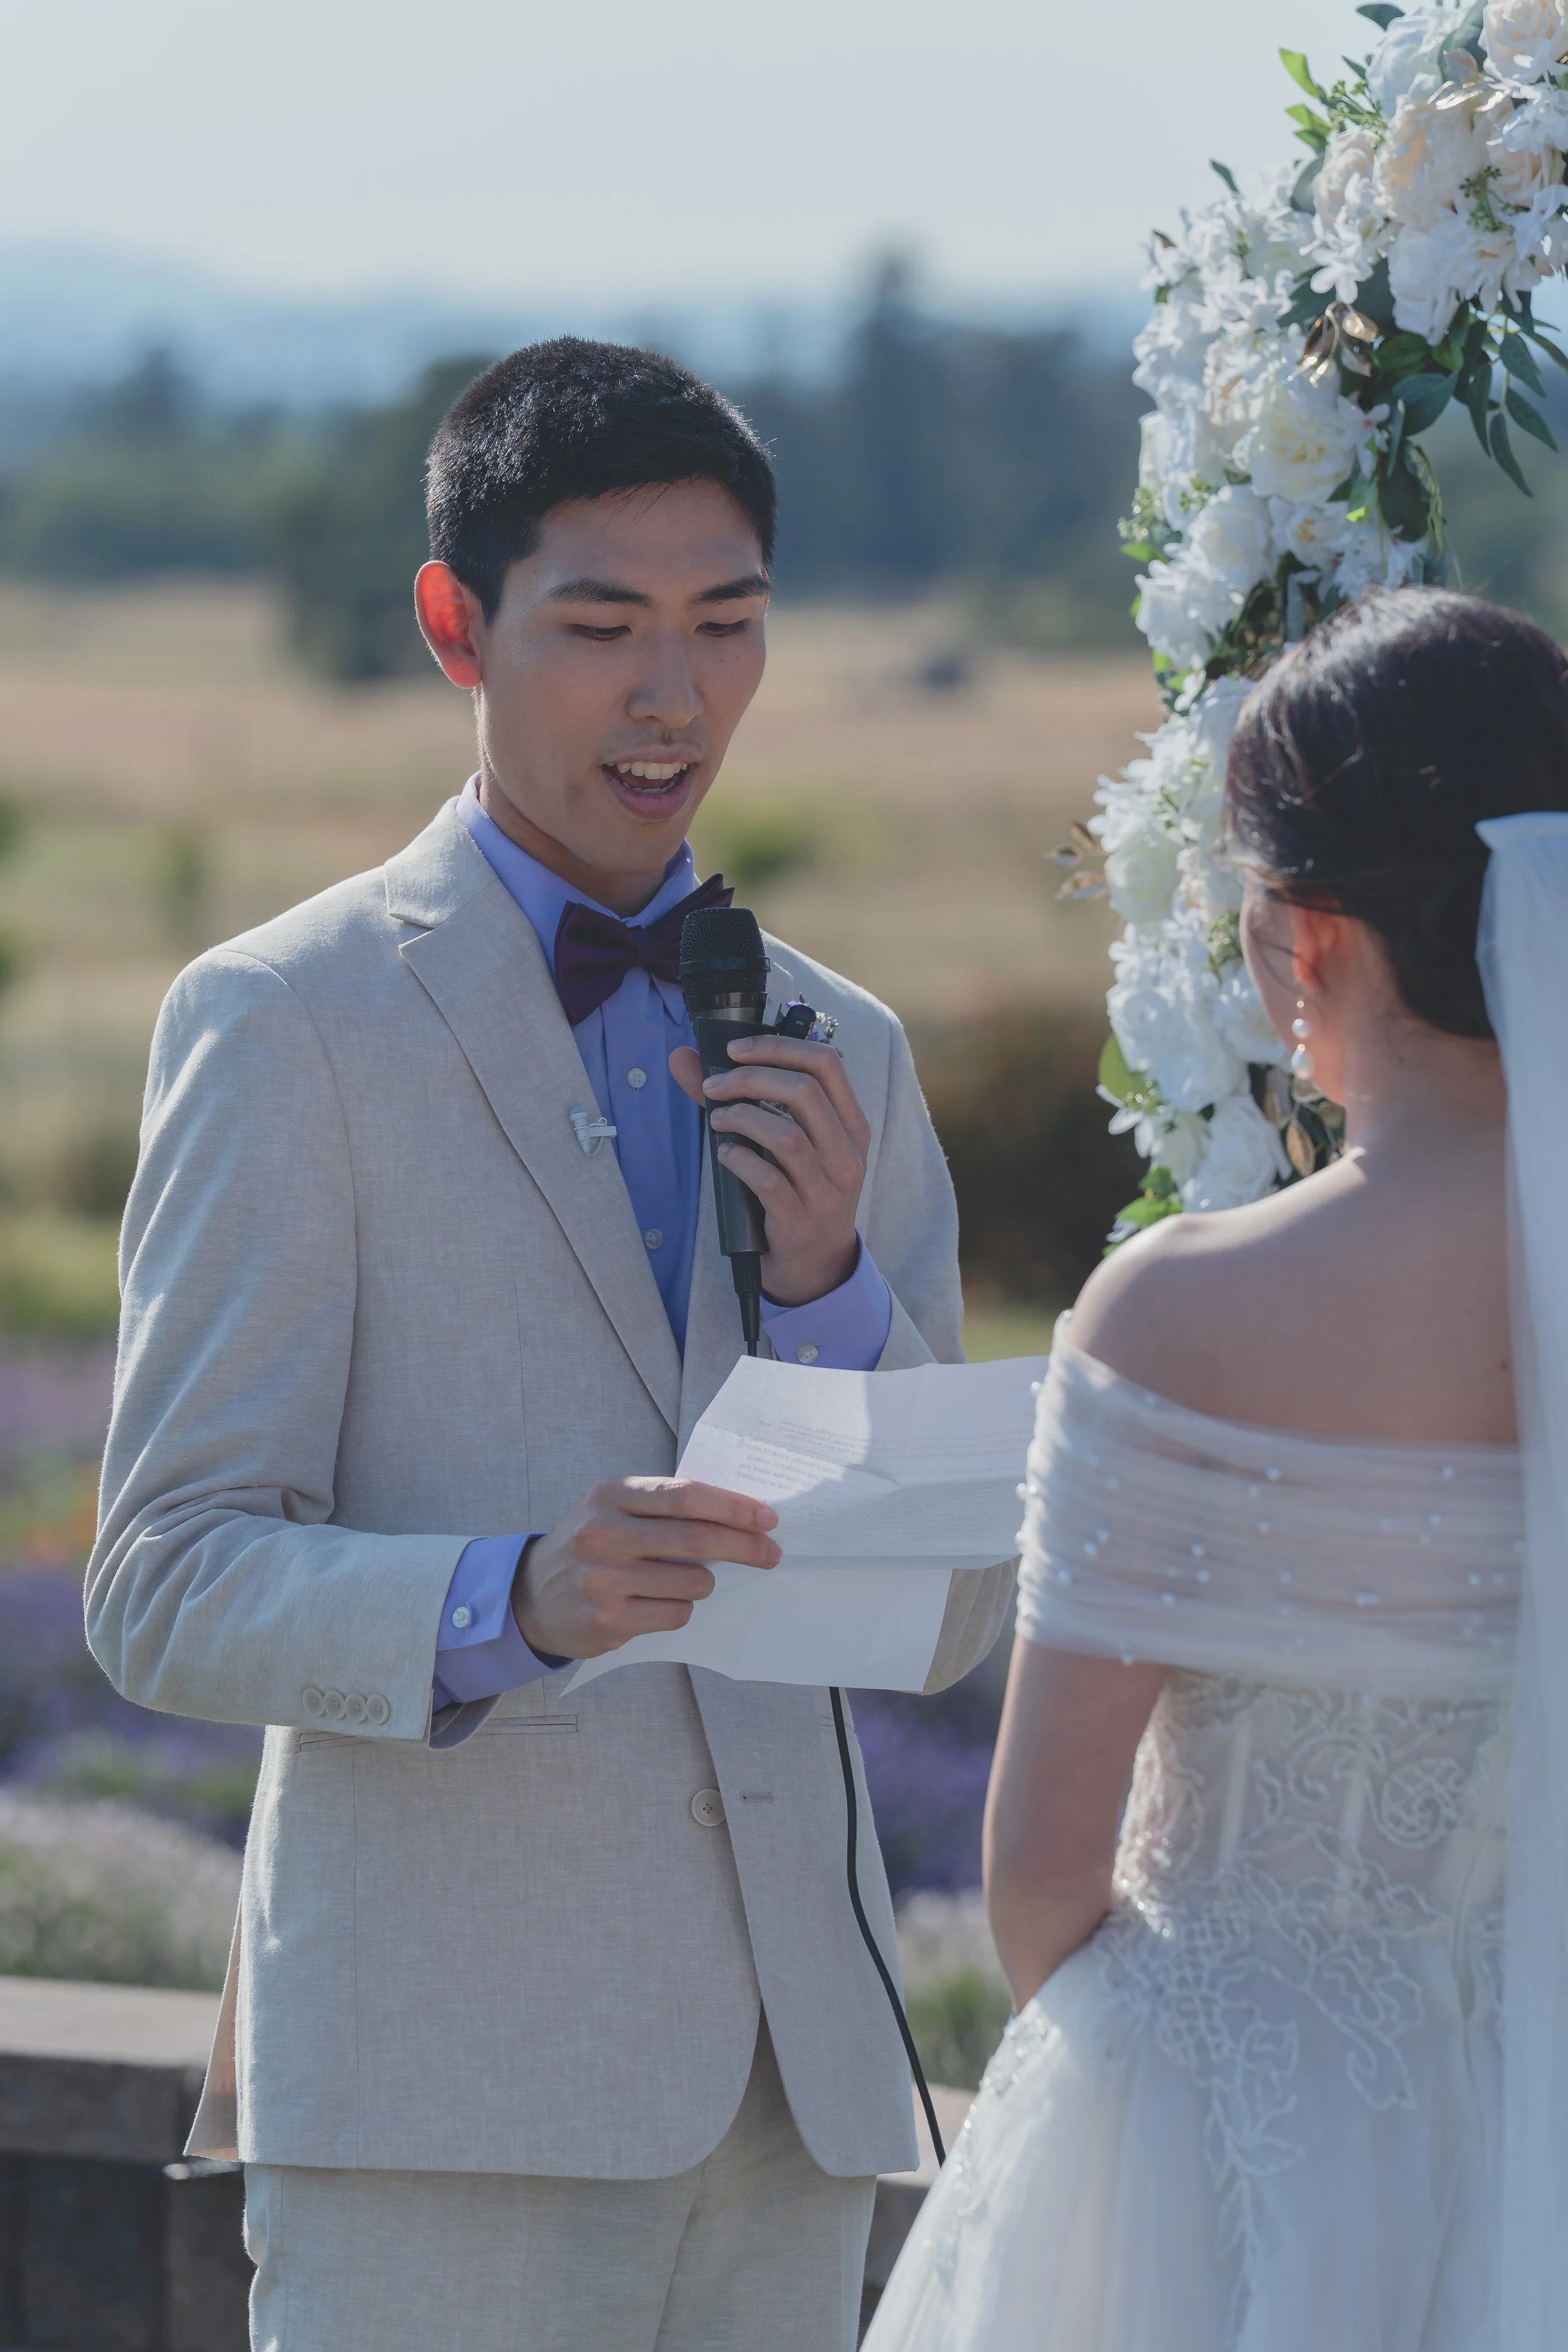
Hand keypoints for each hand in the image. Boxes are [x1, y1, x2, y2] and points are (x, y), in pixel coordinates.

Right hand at [512, 1476, 780, 1659]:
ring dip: (705, 1583)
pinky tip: (660, 1603)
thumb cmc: (589, 1546)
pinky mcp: (607, 1619)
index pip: (686, 1496)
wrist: (530, 1597)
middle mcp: (602, 1533)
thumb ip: (664, 1506)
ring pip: (692, 1582)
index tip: (767, 1518)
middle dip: (745, 1547)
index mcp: (610, 1495)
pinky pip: (676, 1614)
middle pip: (696, 1539)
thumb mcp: (614, 1510)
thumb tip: (739, 1514)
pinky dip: (681, 1608)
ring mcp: (602, 1578)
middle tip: (771, 1553)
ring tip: (687, 1581)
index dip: (734, 1507)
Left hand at [669, 1034, 869, 1305]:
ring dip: (741, 1118)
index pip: (826, 1064)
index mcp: (851, 1125)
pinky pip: (768, 1180)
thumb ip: (741, 1098)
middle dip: (750, 1079)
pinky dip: (739, 1160)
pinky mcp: (801, 1221)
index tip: (736, 1049)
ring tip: (716, 1121)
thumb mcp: (785, 1145)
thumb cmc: (797, 1192)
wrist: (816, 1266)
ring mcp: (828, 1190)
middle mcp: (847, 1154)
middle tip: (714, 1086)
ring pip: (787, 1136)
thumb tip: (684, 1059)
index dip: (778, 1047)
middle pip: (804, 1092)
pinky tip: (725, 1155)